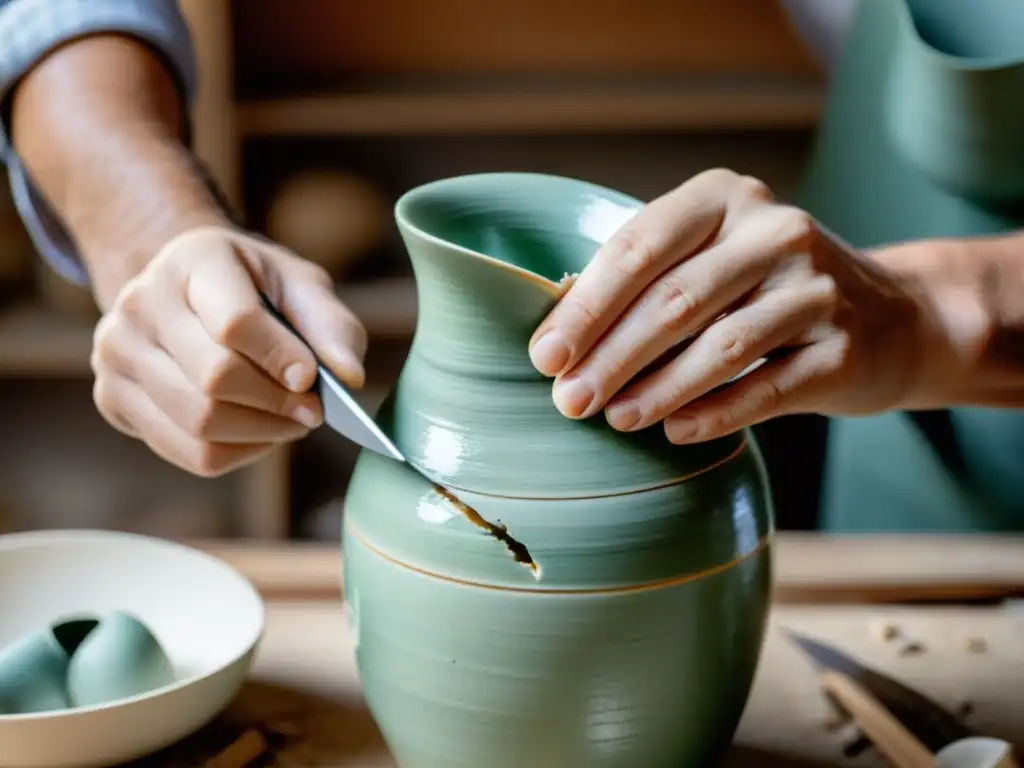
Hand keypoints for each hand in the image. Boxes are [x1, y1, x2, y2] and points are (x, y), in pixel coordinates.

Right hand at [91, 226, 366, 475]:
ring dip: (262, 433)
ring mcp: (116, 351)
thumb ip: (331, 327)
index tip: (312, 379)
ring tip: (291, 421)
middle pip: (213, 380)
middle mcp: (139, 302)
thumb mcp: (300, 286)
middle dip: (276, 404)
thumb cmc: (257, 289)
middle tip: (313, 412)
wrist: (188, 290)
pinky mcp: (112, 397)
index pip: (234, 323)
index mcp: (192, 259)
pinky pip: (186, 450)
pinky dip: (237, 452)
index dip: (281, 358)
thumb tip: (350, 379)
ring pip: (199, 423)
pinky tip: (258, 433)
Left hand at [529, 169, 936, 443]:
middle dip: (610, 356)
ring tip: (615, 419)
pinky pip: (767, 388)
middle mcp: (775, 230)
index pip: (639, 247)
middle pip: (674, 300)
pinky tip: (675, 432)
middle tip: (569, 402)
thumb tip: (558, 338)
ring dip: (657, 390)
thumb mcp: (709, 261)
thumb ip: (644, 284)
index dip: (586, 307)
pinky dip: (715, 413)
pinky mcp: (845, 346)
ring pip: (721, 346)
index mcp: (725, 198)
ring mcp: (818, 287)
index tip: (545, 357)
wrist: (889, 319)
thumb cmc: (764, 293)